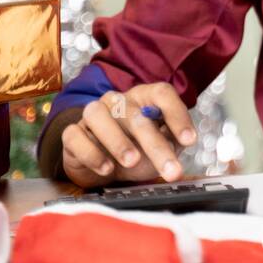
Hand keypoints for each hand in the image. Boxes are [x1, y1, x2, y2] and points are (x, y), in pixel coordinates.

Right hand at [60, 83, 196, 188]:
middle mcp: (118, 101)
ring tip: (132, 161)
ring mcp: (93, 114)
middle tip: (170, 169)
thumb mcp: (161, 147)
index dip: (177, 114)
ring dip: (118, 140)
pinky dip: (91, 153)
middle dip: (155, 144)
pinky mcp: (73, 134)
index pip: (162, 93)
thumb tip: (182, 143)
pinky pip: (75, 136)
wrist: (103, 167)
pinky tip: (106, 169)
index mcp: (144, 98)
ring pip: (99, 116)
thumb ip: (172, 142)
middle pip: (136, 114)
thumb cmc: (138, 152)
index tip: (189, 141)